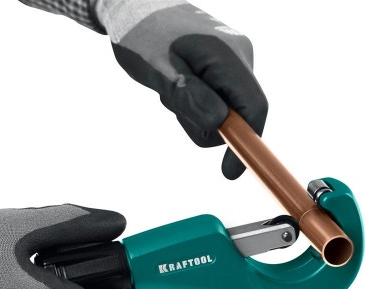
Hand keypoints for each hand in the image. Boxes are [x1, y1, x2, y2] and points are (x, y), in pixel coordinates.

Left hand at [94, 0, 268, 178]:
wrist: (135, 7)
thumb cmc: (142, 35)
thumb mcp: (158, 69)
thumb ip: (187, 97)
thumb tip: (218, 124)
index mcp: (228, 56)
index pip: (254, 108)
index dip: (246, 144)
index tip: (229, 172)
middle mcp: (238, 58)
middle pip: (237, 115)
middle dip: (205, 123)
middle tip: (172, 102)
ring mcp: (231, 63)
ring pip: (223, 112)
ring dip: (194, 113)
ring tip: (171, 88)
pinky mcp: (221, 68)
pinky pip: (214, 100)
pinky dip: (194, 103)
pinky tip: (176, 84)